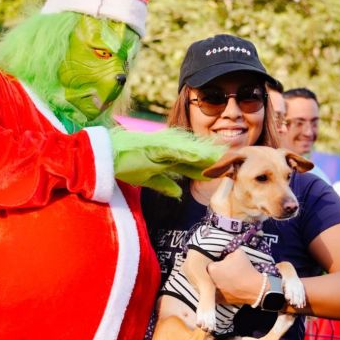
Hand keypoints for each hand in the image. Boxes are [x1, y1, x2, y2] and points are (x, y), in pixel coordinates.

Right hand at [110, 128, 224, 196]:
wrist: (104, 157)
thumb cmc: (123, 165)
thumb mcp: (148, 179)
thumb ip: (164, 185)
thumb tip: (179, 194)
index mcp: (170, 158)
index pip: (196, 164)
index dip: (212, 168)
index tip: (228, 172)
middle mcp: (170, 150)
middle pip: (198, 155)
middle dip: (217, 159)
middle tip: (236, 162)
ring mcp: (163, 146)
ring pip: (192, 151)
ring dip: (209, 154)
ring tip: (226, 158)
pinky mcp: (154, 146)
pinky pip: (175, 150)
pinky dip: (189, 153)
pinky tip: (202, 156)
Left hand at [207, 248, 263, 305]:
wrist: (255, 288)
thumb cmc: (246, 269)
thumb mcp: (239, 253)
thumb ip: (229, 253)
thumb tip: (227, 258)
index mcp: (212, 269)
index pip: (212, 264)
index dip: (219, 263)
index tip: (226, 264)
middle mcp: (211, 281)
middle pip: (212, 275)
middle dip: (218, 273)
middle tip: (229, 272)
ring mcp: (215, 292)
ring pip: (215, 285)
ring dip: (220, 282)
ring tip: (232, 281)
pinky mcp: (221, 301)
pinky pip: (220, 295)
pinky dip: (224, 292)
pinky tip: (232, 289)